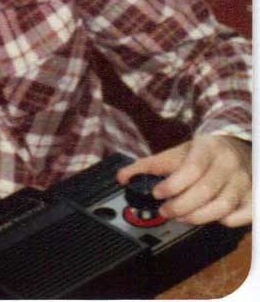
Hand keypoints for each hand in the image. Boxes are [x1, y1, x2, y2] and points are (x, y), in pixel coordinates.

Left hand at [117, 134, 250, 226]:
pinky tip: (208, 217)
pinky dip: (222, 221)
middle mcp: (229, 164)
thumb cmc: (202, 154)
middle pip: (205, 191)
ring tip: (179, 217)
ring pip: (222, 207)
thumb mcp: (177, 152)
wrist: (236, 148)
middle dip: (180, 206)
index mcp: (208, 148)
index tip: (158, 193)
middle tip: (165, 210)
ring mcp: (244, 182)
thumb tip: (122, 177)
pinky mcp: (253, 198)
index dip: (173, 184)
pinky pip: (240, 217)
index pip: (192, 168)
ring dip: (196, 217)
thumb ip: (150, 165)